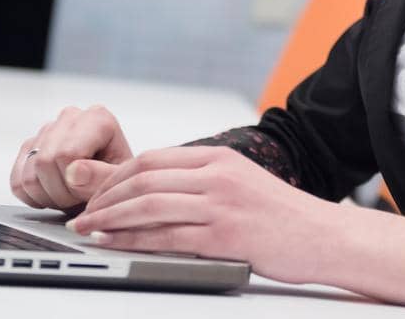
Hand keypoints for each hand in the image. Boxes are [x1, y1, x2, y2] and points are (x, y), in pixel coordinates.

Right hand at [11, 105, 133, 210]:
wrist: (108, 185)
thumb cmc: (117, 180)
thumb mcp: (119, 181)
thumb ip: (101, 177)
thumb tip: (74, 172)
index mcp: (97, 119)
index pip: (67, 153)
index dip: (74, 183)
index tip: (88, 191)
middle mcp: (70, 118)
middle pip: (44, 163)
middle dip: (61, 193)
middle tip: (79, 198)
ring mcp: (47, 131)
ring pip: (28, 175)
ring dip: (48, 197)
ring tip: (70, 196)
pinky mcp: (30, 147)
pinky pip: (16, 182)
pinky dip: (33, 198)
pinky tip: (54, 194)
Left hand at [70, 146, 332, 284]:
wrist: (324, 236)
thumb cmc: (282, 216)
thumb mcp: (239, 184)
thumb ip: (200, 183)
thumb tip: (155, 190)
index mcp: (218, 158)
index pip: (152, 159)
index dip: (115, 176)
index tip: (95, 192)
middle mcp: (216, 175)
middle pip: (143, 179)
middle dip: (103, 197)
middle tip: (80, 213)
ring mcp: (220, 205)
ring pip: (148, 206)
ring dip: (109, 218)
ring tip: (86, 230)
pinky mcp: (224, 236)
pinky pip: (166, 237)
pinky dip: (131, 240)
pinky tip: (113, 245)